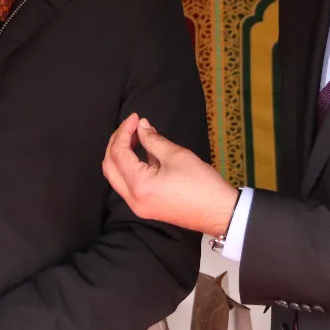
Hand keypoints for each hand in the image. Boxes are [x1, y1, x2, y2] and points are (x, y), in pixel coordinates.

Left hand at [102, 113, 239, 235]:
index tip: (134, 117)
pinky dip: (131, 168)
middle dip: (117, 143)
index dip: (124, 131)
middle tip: (130, 127)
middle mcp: (133, 199)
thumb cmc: (202, 184)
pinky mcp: (146, 208)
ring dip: (122, 155)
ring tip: (137, 136)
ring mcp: (138, 206)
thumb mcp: (176, 155)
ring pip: (117, 177)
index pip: (118, 153)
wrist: (219, 212)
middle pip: (110, 166)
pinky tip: (145, 153)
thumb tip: (141, 126)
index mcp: (139, 185)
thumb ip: (153, 139)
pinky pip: (130, 185)